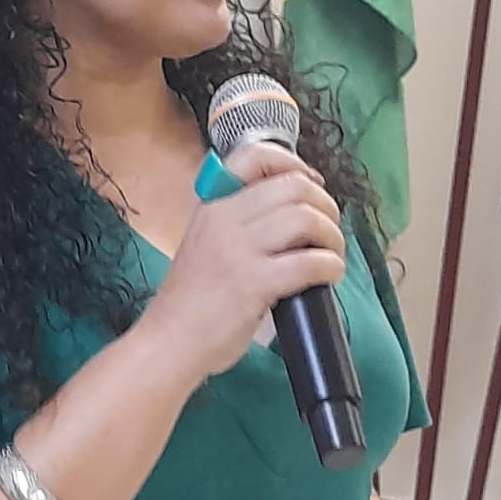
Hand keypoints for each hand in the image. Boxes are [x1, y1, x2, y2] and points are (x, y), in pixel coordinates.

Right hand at [142, 141, 345, 382]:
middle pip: (294, 187)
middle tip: (328, 230)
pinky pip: (309, 262)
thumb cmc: (189, 302)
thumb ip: (237, 226)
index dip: (292, 163)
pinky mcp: (254, 283)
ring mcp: (238, 250)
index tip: (311, 182)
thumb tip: (292, 218)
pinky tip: (328, 276)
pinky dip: (330, 266)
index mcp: (212, 206)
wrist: (168, 341)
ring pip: (306, 219)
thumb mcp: (204, 244)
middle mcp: (224, 219)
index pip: (253, 157)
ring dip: (331, 236)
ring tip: (332, 254)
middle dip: (324, 206)